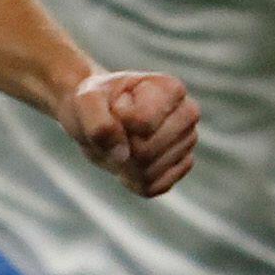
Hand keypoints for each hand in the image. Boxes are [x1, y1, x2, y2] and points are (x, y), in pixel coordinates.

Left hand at [58, 71, 197, 197]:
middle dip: (120, 145)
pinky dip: (132, 179)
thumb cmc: (97, 101)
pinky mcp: (182, 167)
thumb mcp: (86, 100)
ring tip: (123, 141)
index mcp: (171, 88)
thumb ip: (98, 122)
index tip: (115, 107)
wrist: (98, 113)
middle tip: (116, 128)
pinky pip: (153, 186)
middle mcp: (188, 114)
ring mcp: (188, 142)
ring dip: (124, 163)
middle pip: (146, 151)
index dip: (117, 120)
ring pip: (149, 172)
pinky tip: (130, 159)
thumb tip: (122, 155)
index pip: (142, 123)